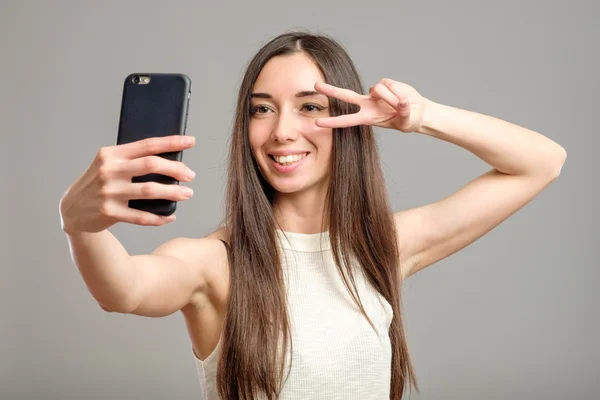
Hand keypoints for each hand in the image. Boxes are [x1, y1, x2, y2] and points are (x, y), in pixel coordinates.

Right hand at [59, 135, 195, 233]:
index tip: (190, 141)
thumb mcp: (108, 164)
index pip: (147, 144)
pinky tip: (170, 216)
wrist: (71, 210)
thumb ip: (131, 160)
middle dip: (176, 169)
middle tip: (190, 175)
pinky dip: (159, 217)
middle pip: (151, 165)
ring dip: (173, 193)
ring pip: (150, 190)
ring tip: (187, 194)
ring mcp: (109, 192)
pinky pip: (141, 216)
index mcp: (111, 154)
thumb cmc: (97, 183)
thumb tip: (168, 159)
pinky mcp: (109, 212)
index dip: (171, 142)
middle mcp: (109, 171)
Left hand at [314, 78, 426, 132]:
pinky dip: (398, 91)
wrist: (418, 111)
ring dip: (392, 97)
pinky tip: (403, 96)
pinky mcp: (385, 83)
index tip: (317, 123)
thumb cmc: (409, 120)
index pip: (346, 120)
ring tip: (402, 104)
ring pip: (378, 89)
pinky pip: (388, 84)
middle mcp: (367, 104)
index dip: (332, 122)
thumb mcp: (407, 122)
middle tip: (315, 85)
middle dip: (330, 90)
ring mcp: (375, 93)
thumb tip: (403, 103)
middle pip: (345, 96)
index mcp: (368, 118)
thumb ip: (404, 113)